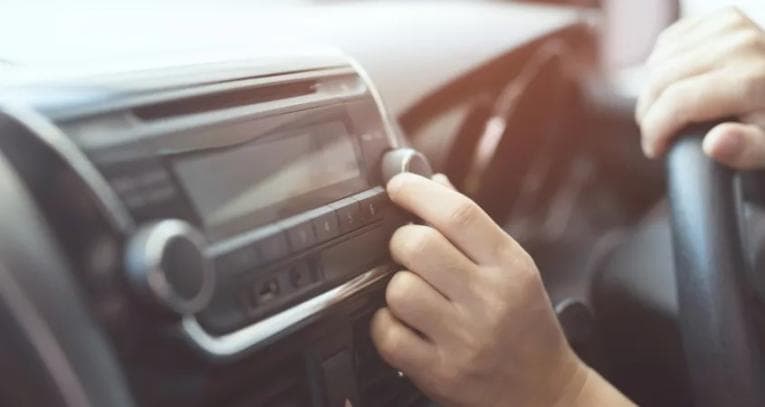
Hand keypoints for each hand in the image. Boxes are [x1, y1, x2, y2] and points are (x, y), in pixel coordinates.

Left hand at [370, 173, 586, 405]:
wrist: (544, 392)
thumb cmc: (525, 324)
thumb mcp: (514, 268)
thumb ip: (473, 226)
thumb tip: (434, 183)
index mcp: (510, 266)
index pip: (458, 214)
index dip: (418, 192)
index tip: (398, 186)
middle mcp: (490, 300)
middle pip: (419, 246)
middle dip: (401, 240)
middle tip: (407, 250)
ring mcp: (464, 339)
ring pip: (399, 289)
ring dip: (396, 286)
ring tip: (413, 293)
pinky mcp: (440, 373)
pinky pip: (388, 335)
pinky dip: (385, 325)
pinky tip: (403, 324)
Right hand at [636, 7, 764, 168]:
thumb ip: (746, 150)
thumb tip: (714, 143)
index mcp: (753, 79)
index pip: (678, 101)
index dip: (656, 129)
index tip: (655, 149)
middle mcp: (740, 44)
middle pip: (662, 79)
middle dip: (648, 113)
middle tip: (656, 134)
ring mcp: (730, 26)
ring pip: (658, 61)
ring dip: (651, 92)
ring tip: (664, 112)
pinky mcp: (721, 18)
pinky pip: (667, 43)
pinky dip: (661, 67)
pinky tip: (675, 84)